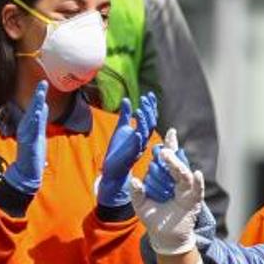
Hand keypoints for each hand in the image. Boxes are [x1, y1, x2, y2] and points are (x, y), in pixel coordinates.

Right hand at [3, 80, 48, 194]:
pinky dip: (35, 122)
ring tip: (41, 95)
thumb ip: (40, 122)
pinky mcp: (29, 143)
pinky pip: (32, 131)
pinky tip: (38, 114)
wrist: (26, 171)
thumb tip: (43, 108)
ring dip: (36, 106)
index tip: (44, 83)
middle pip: (33, 109)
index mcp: (30, 126)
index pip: (36, 108)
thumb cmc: (32, 154)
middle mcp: (27, 128)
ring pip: (32, 118)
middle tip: (43, 83)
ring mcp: (27, 135)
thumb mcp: (38, 135)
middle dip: (38, 96)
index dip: (39, 96)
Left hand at [100, 92, 157, 207]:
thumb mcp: (121, 128)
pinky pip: (136, 148)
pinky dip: (137, 140)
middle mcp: (142, 140)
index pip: (150, 118)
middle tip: (145, 99)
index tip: (150, 94)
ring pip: (145, 134)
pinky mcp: (130, 156)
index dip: (151, 107)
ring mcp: (137, 148)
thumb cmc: (118, 149)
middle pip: (151, 124)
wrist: (112, 168)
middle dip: (149, 111)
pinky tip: (136, 132)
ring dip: (144, 122)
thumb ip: (125, 115)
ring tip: (139, 110)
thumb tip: (126, 99)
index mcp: (141, 133)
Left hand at [130, 133, 203, 254]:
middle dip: (171, 154)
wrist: (164, 238)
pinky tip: (197, 174)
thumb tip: (134, 180)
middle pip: (178, 163)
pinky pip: (197, 190)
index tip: (170, 132)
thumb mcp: (140, 205)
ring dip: (177, 165)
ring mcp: (187, 191)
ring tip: (169, 156)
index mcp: (166, 180)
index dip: (170, 146)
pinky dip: (198, 182)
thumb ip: (137, 193)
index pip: (169, 160)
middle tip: (163, 148)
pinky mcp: (193, 202)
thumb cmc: (154, 220)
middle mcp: (178, 182)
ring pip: (184, 174)